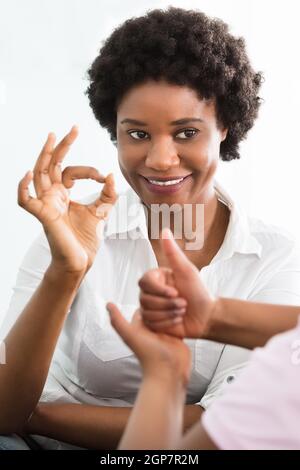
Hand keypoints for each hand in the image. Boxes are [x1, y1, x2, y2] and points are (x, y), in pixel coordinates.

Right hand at [18, 126, 116, 274]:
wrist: (80, 261)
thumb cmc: (85, 239)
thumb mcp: (101, 212)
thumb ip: (108, 195)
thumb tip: (112, 175)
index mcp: (63, 194)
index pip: (71, 172)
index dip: (89, 170)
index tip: (105, 177)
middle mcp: (52, 196)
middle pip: (52, 165)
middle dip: (62, 146)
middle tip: (73, 129)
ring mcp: (46, 204)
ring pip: (39, 174)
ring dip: (45, 155)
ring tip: (52, 137)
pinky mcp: (43, 216)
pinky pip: (26, 201)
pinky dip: (23, 188)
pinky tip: (29, 174)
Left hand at [106, 304, 191, 386]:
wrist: (168, 373)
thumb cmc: (148, 356)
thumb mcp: (130, 336)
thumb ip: (118, 321)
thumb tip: (108, 304)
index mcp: (139, 326)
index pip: (145, 305)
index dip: (151, 297)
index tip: (159, 290)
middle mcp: (151, 328)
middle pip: (158, 307)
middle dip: (166, 301)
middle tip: (175, 296)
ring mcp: (164, 331)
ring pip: (169, 312)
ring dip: (175, 307)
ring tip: (182, 303)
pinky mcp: (176, 335)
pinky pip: (178, 321)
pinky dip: (182, 315)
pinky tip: (187, 310)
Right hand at [139, 229, 215, 337]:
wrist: (207, 316)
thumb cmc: (199, 292)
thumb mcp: (187, 270)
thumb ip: (173, 252)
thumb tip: (164, 230)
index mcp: (156, 278)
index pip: (144, 282)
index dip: (159, 290)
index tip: (175, 292)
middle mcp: (151, 292)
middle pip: (144, 299)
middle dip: (167, 304)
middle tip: (184, 303)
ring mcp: (151, 307)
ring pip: (147, 312)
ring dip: (169, 313)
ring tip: (182, 310)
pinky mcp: (153, 322)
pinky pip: (151, 324)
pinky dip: (167, 323)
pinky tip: (178, 319)